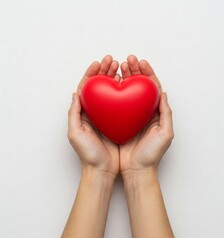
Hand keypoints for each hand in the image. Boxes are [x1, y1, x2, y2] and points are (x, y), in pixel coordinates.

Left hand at [67, 55, 119, 178]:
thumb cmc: (89, 154)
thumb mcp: (75, 134)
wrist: (102, 170)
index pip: (86, 88)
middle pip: (100, 86)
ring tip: (121, 67)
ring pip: (111, 92)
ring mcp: (108, 116)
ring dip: (115, 78)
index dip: (92, 74)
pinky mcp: (119, 121)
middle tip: (112, 61)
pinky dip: (124, 92)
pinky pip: (122, 103)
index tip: (98, 63)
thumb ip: (74, 113)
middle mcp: (96, 112)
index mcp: (84, 113)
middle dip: (104, 71)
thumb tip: (75, 94)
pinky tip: (129, 85)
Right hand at [119, 55, 173, 173]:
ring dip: (123, 77)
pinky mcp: (117, 121)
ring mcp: (128, 115)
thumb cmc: (151, 154)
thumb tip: (163, 93)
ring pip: (126, 91)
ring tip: (118, 66)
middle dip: (134, 71)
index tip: (141, 62)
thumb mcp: (165, 134)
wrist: (136, 170)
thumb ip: (166, 113)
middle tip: (127, 60)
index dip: (147, 73)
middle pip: (138, 86)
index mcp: (154, 113)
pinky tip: (109, 83)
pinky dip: (113, 92)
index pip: (151, 87)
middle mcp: (141, 111)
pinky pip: (114, 103)